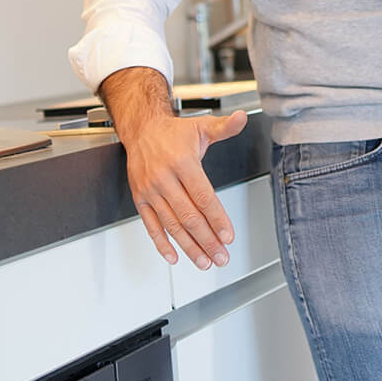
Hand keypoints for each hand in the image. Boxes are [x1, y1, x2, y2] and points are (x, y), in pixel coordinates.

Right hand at [100, 66, 246, 268]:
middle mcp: (164, 178)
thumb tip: (242, 119)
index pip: (202, 196)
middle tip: (221, 256)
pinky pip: (150, 225)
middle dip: (206, 240)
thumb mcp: (201, 126)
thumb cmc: (173, 133)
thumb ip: (224, 127)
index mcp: (182, 162)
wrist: (141, 129)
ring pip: (171, 224)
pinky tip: (174, 257)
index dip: (216, 218)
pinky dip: (161, 243)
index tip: (228, 236)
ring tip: (204, 261)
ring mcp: (150, 190)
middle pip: (188, 216)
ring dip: (188, 246)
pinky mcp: (140, 198)